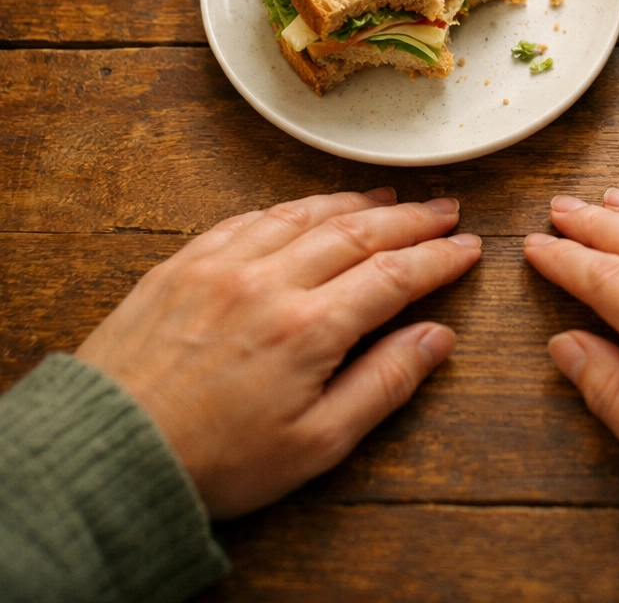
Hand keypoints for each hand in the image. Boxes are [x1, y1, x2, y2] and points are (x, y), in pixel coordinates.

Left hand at [76, 188, 479, 518]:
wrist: (109, 455)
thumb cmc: (216, 462)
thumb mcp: (316, 444)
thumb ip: (384, 384)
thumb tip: (437, 337)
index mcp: (308, 328)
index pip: (394, 275)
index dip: (439, 258)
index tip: (468, 248)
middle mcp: (270, 281)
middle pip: (358, 232)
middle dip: (410, 219)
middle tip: (444, 209)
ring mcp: (224, 264)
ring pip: (306, 214)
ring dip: (356, 202)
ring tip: (390, 198)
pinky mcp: (186, 261)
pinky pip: (251, 217)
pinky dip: (293, 207)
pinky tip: (309, 209)